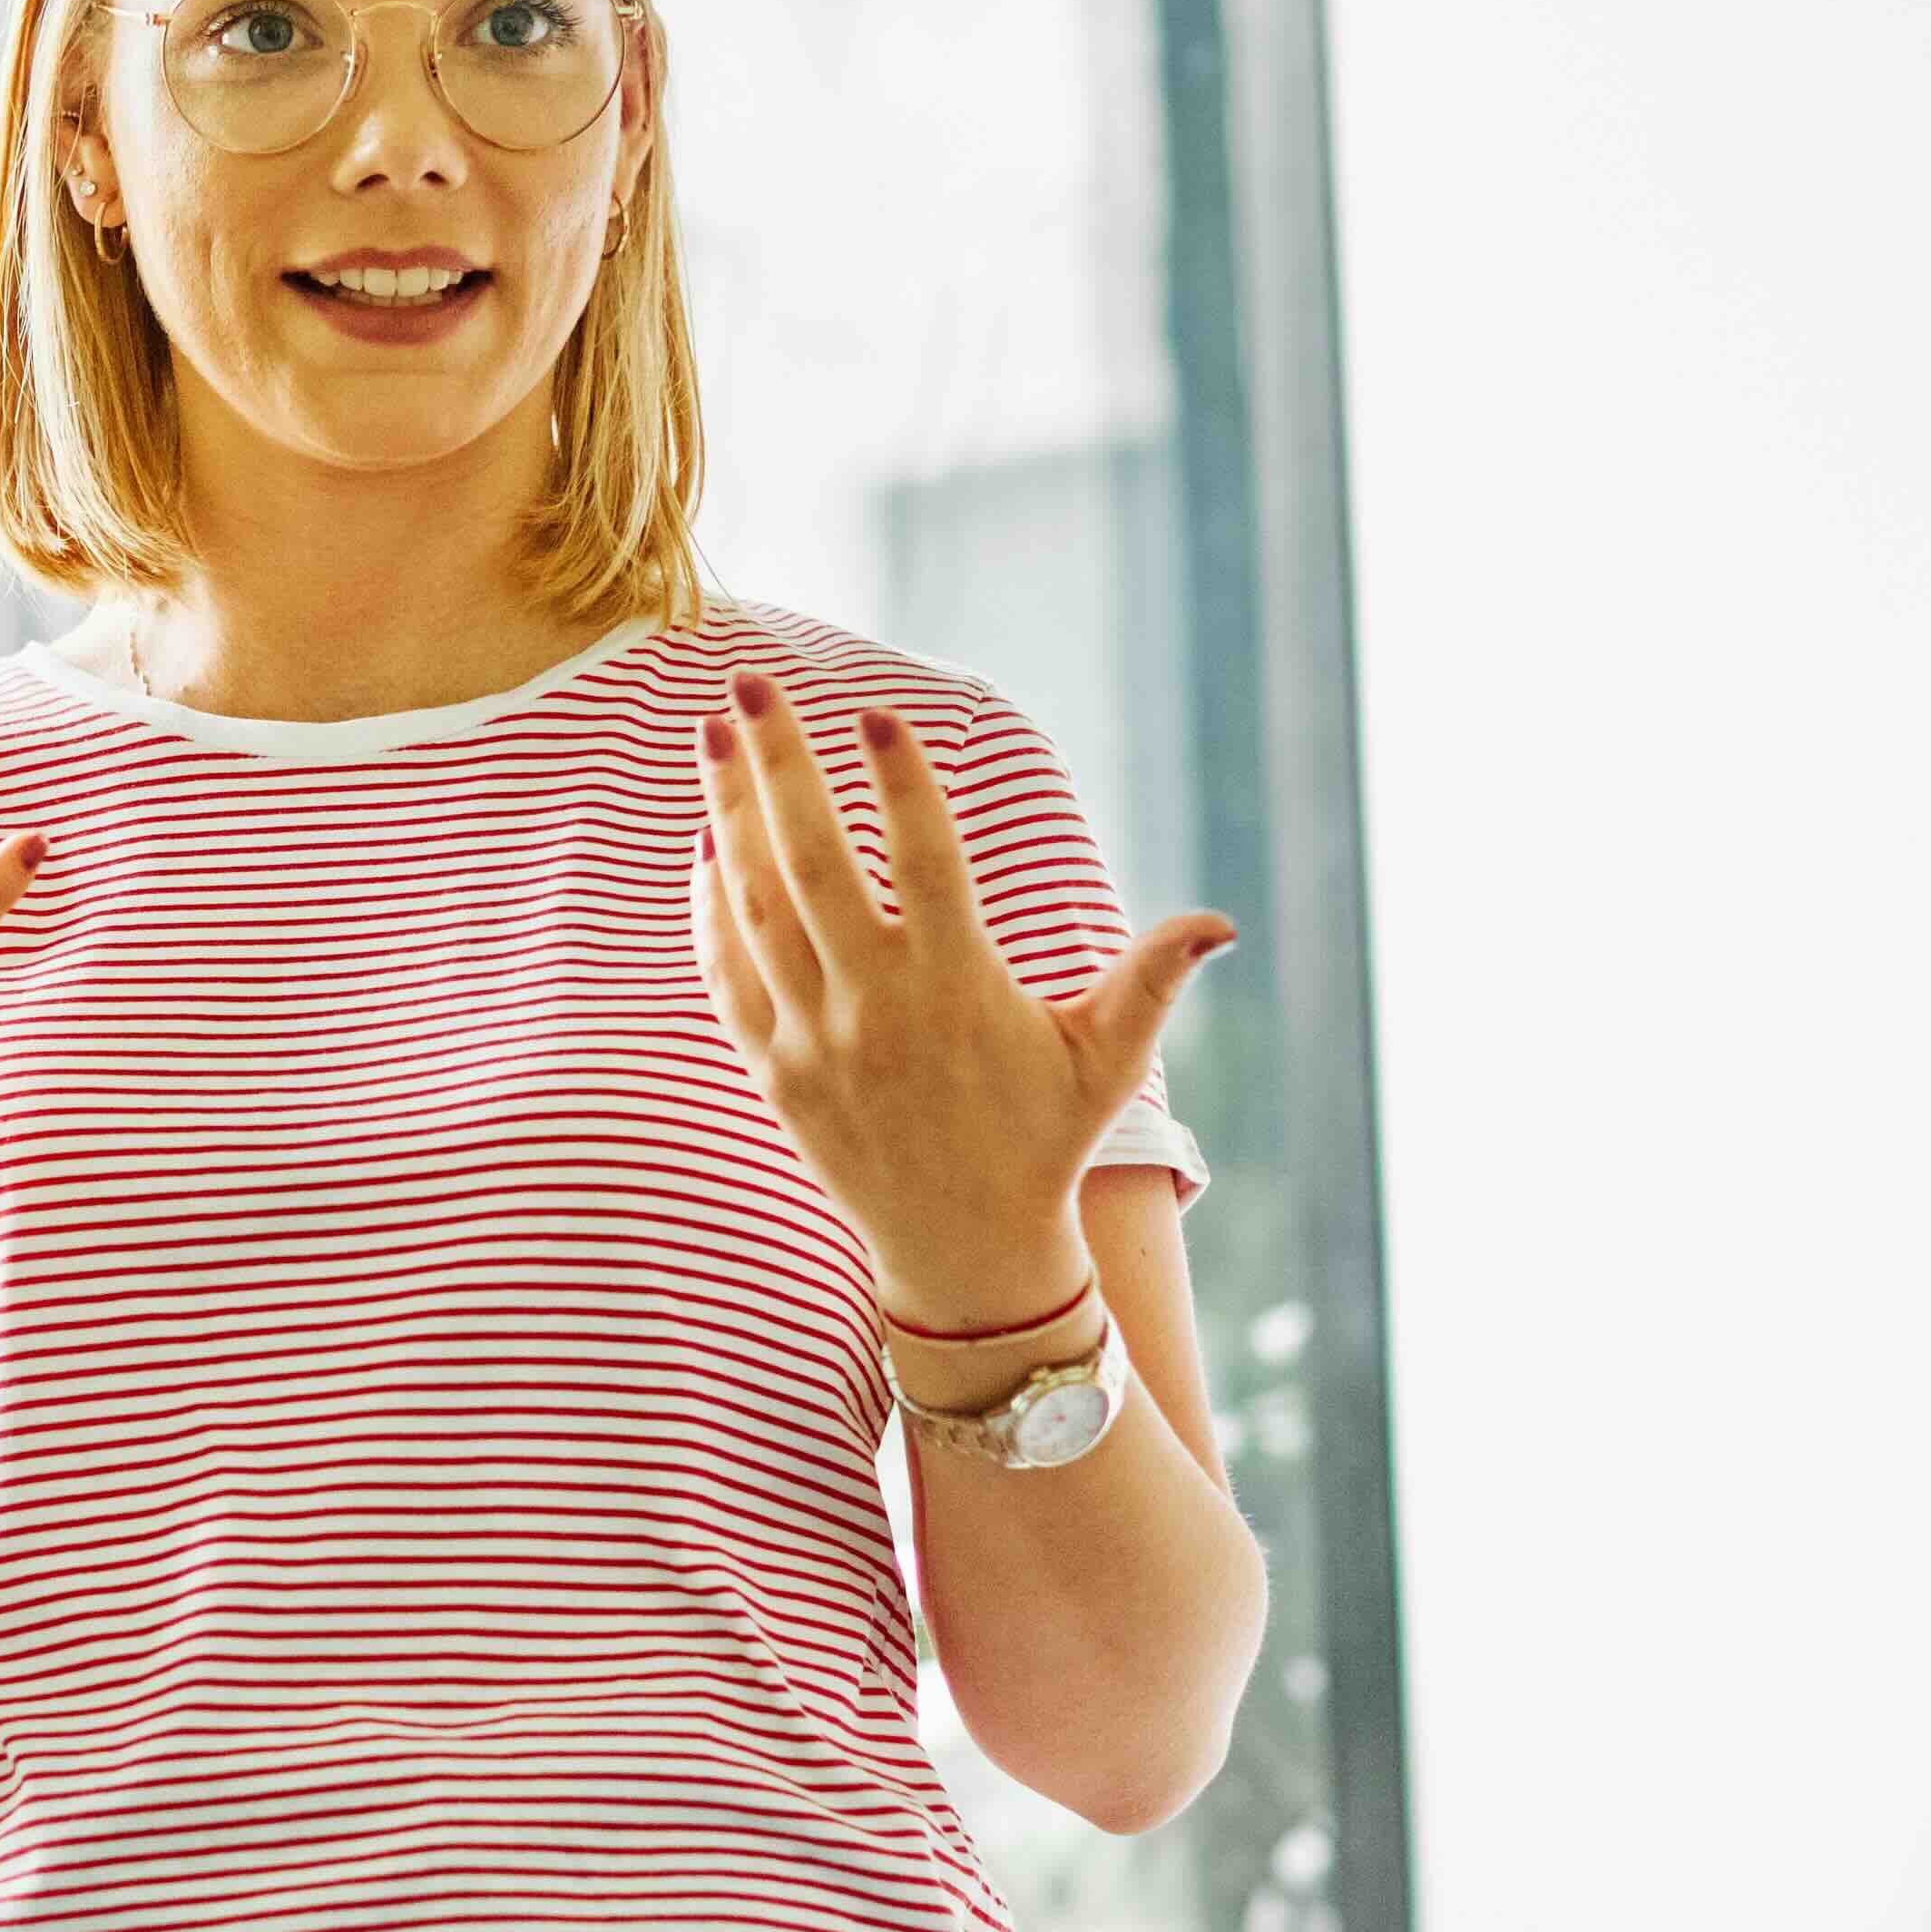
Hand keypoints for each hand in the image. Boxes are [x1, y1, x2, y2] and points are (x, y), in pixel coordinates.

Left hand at [692, 677, 1228, 1327]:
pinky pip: (726, 973)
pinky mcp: (772, 1072)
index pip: (925, 863)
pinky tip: (708, 841)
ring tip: (716, 730)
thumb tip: (1222, 922)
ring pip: (755, 907)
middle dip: (777, 766)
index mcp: (959, 990)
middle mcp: (876, 1010)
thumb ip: (1150, 980)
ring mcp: (813, 1041)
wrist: (965, 1251)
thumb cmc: (1045, 1141)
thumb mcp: (1107, 1064)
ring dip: (728, 814)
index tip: (879, 710)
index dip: (902, 783)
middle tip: (751, 680)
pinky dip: (711, 905)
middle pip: (812, 864)